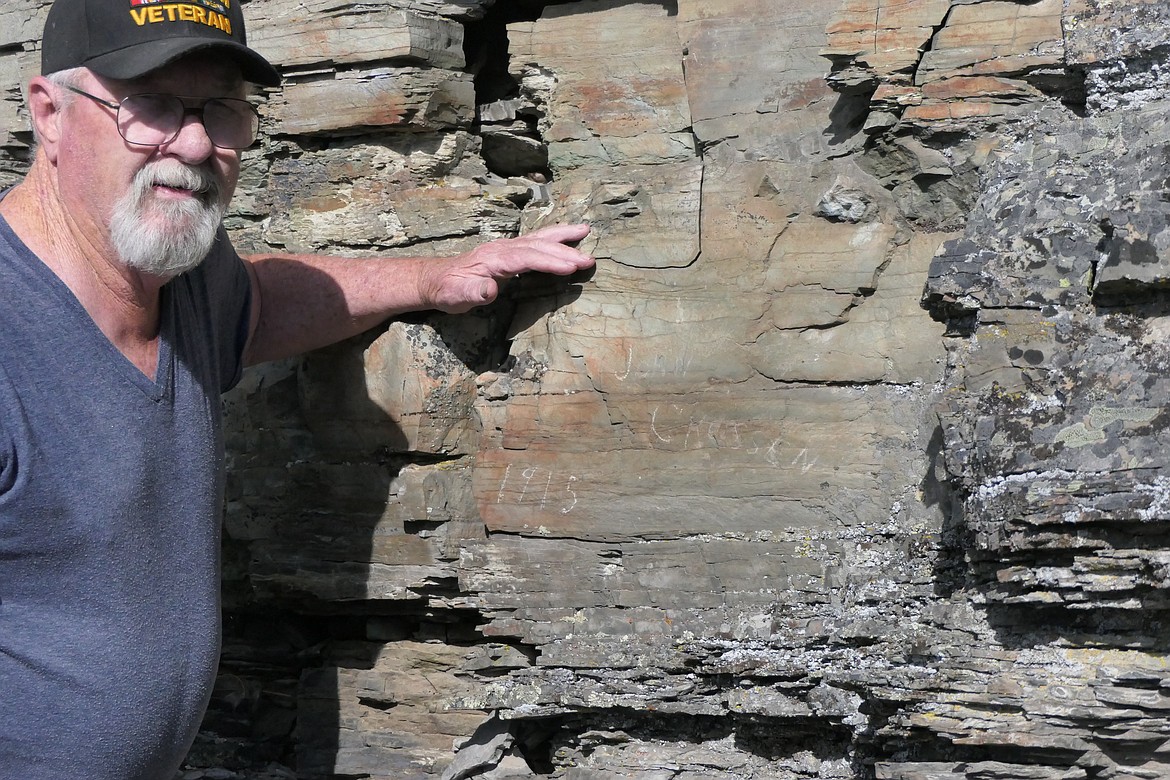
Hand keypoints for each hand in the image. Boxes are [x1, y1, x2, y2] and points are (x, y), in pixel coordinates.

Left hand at [422, 224, 593, 312]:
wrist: (436, 280)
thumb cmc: (447, 290)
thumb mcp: (455, 296)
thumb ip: (473, 292)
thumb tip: (490, 289)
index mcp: (493, 259)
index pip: (526, 258)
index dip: (549, 262)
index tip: (571, 268)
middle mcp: (502, 248)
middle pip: (538, 246)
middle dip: (565, 251)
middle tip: (590, 259)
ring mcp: (507, 247)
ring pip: (538, 238)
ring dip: (563, 236)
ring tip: (585, 230)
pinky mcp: (509, 252)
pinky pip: (535, 242)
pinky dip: (553, 238)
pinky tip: (566, 238)